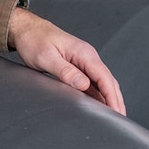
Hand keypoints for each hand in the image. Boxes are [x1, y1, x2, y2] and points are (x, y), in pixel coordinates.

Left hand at [8, 7, 124, 114]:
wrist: (28, 29)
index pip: (104, 77)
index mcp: (84, 54)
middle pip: (108, 81)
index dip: (112, 96)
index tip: (116, 111)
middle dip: (116, 100)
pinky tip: (100, 104)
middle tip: (120, 119)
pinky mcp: (78, 66)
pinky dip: (99, 94)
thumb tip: (83, 84)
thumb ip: (66, 71)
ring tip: (114, 115)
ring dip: (109, 98)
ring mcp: (84, 61)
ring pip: (102, 82)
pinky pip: (93, 82)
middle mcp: (87, 57)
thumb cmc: (34, 40)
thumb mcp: (46, 58)